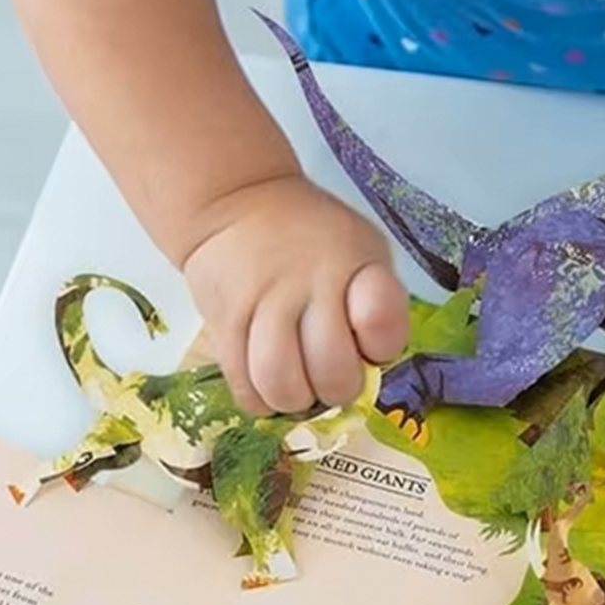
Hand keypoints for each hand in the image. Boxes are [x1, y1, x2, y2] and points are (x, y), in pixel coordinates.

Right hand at [182, 175, 409, 415]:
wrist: (236, 204)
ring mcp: (261, 306)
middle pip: (332, 372)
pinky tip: (271, 382)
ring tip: (300, 384)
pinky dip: (263, 400)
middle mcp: (308, 285)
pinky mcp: (223, 325)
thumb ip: (380, 302)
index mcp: (355, 265)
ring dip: (297, 400)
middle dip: (339, 388)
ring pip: (281, 386)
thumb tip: (374, 363)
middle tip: (333, 375)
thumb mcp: (363, 250)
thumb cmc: (315, 238)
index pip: (381, 324)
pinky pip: (244, 389)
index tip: (371, 342)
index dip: (380, 347)